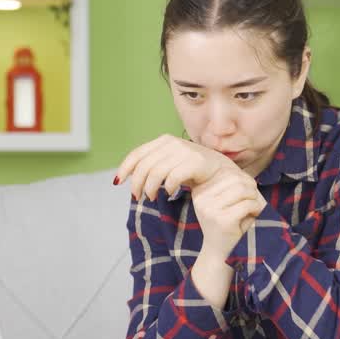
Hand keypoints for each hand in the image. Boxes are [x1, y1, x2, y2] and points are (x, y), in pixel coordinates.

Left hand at [115, 134, 233, 201]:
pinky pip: (174, 177)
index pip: (137, 154)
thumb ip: (152, 164)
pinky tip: (169, 193)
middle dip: (137, 183)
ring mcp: (185, 151)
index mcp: (163, 141)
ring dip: (150, 188)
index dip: (125, 168)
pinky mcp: (197, 162)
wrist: (221, 171)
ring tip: (152, 197)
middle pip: (145, 165)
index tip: (118, 182)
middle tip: (138, 197)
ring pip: (157, 172)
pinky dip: (168, 187)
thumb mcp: (169, 163)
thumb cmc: (192, 170)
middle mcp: (173, 143)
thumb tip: (127, 175)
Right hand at [190, 169, 265, 258]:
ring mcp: (209, 209)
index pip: (227, 173)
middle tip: (254, 203)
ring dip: (254, 199)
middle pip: (235, 179)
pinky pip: (247, 204)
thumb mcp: (227, 202)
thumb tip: (244, 175)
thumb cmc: (230, 225)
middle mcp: (201, 198)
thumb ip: (233, 185)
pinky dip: (256, 209)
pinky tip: (253, 216)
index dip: (244, 180)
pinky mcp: (221, 220)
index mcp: (200, 191)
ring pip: (242, 190)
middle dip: (251, 189)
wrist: (221, 254)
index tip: (248, 194)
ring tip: (253, 209)